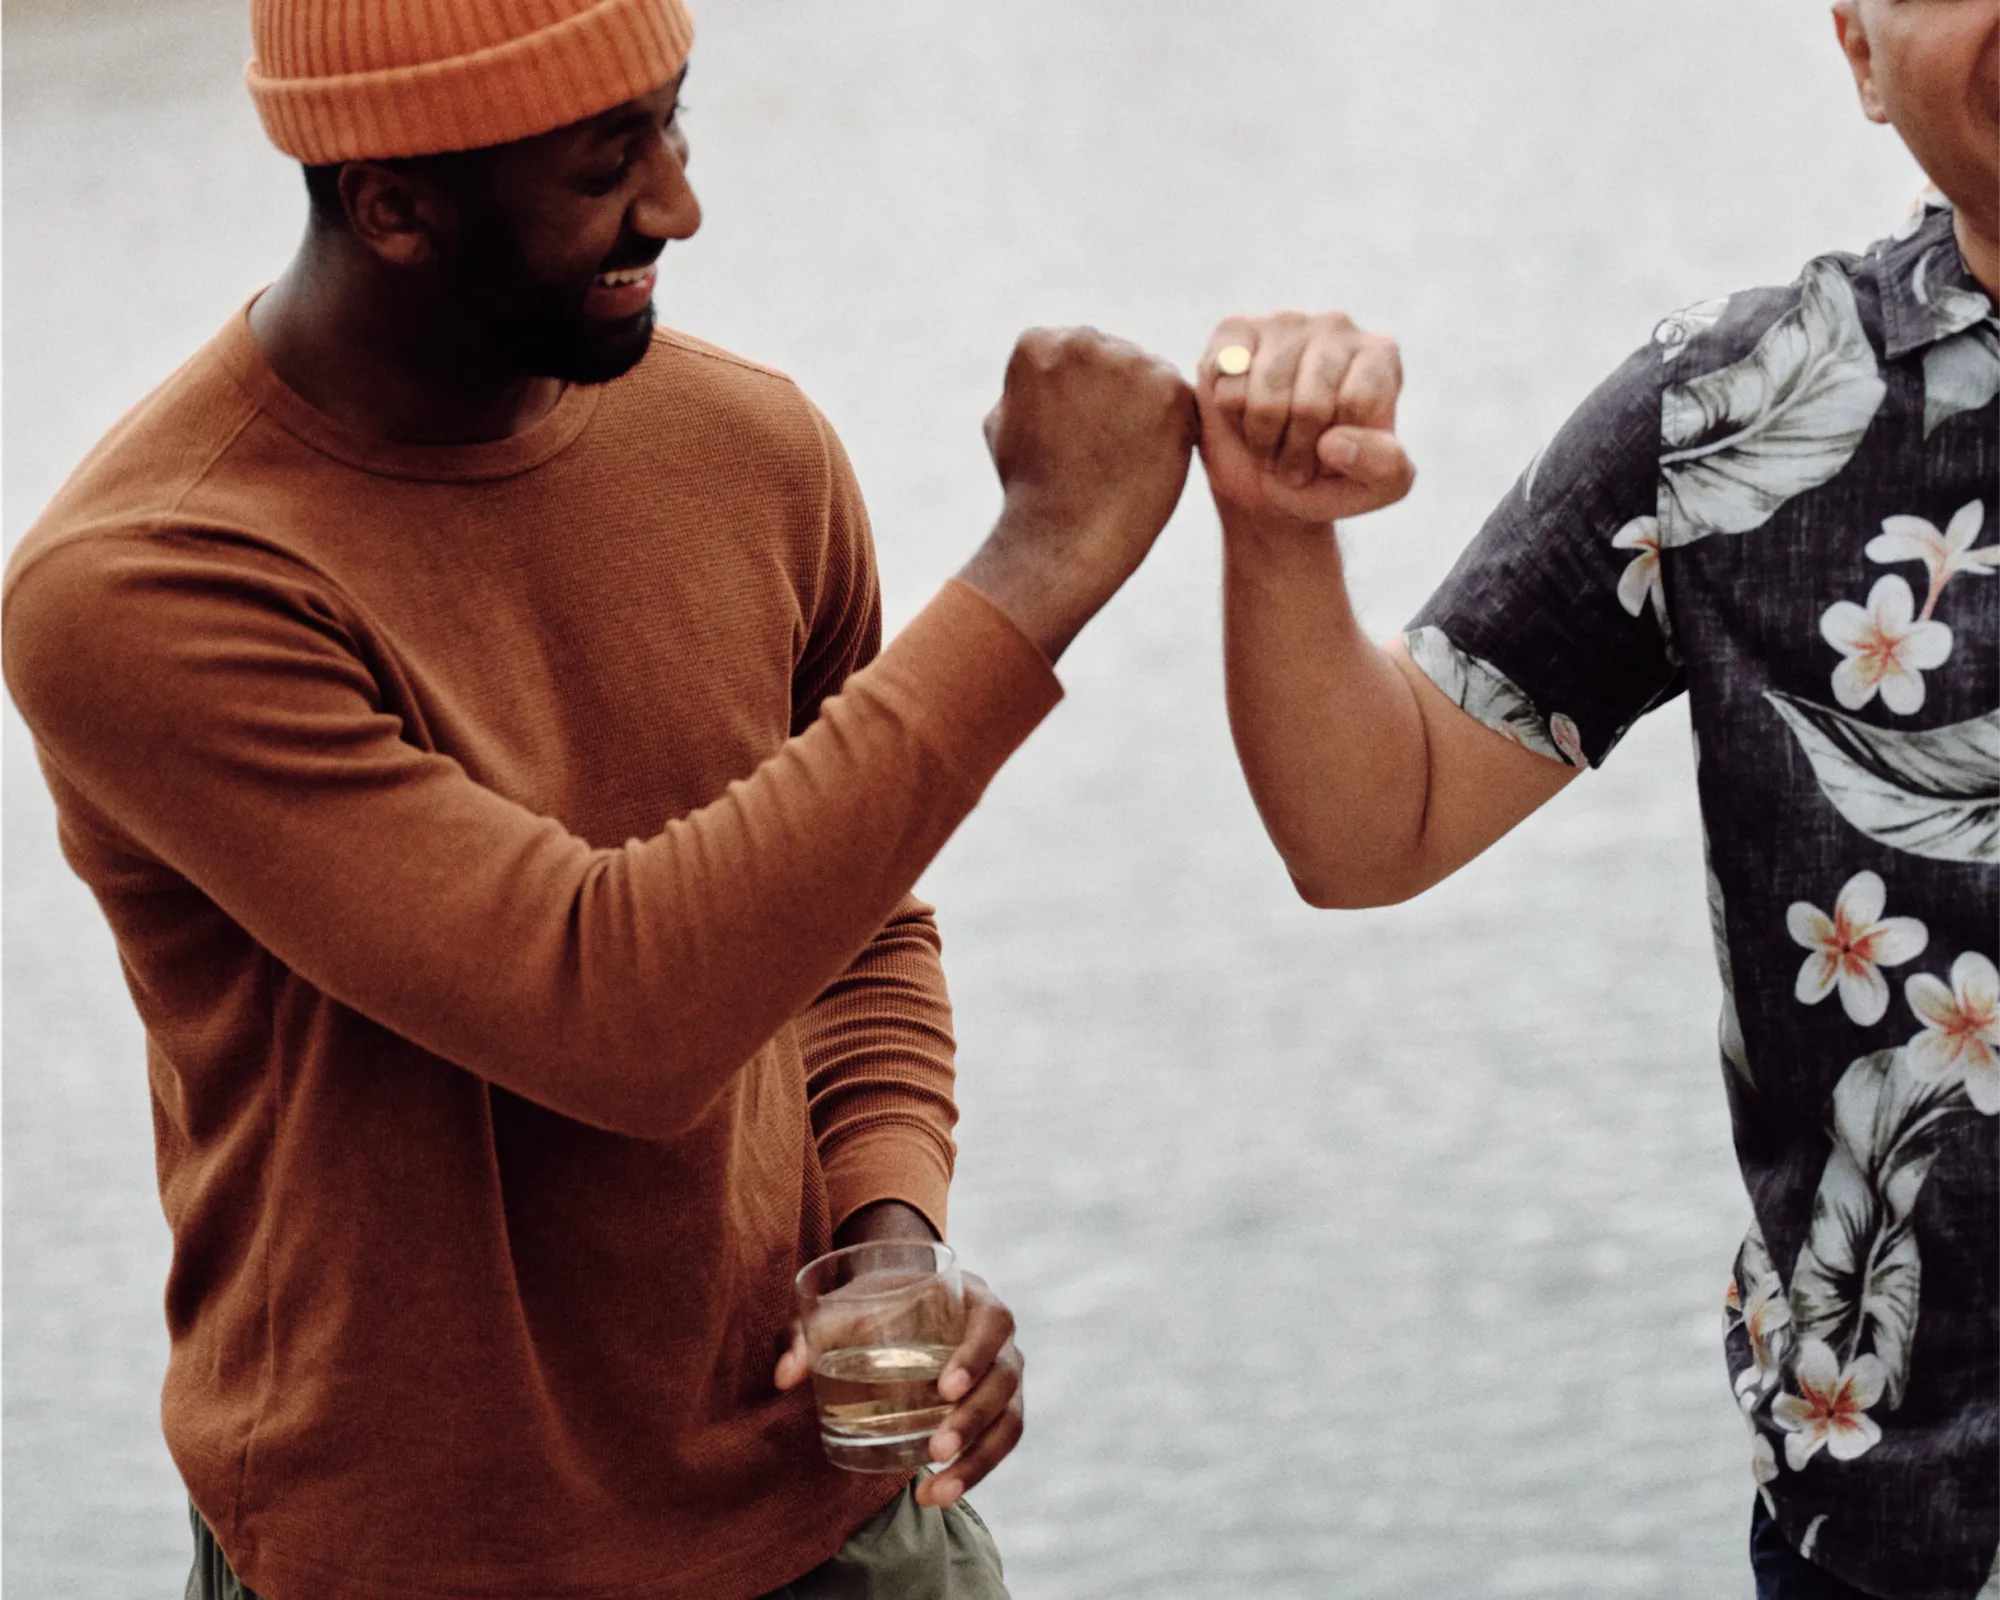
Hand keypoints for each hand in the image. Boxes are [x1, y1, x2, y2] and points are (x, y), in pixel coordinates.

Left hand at [775, 1215, 1025, 1508]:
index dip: (976, 1355)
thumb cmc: (870, 1303)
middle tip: (936, 1450)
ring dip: (978, 1459)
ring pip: (1008, 1420)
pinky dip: (976, 1472)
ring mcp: (1003, 1375)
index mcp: (973, 1298)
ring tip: (935, 1492)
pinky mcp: (997, 1409)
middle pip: (1004, 1379)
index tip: (944, 1389)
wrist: (895, 1305)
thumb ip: (805, 1333)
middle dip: (973, 1419)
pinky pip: (1000, 1443)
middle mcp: (998, 1338)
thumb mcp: (839, 1308)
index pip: (993, 1324)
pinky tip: (938, 1495)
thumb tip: (784, 1377)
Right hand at [958, 327, 1197, 662]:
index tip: (1073, 432)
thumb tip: (1049, 365)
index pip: (1074, 351)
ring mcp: (1128, 362)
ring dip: (1145, 407)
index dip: (1079, 395)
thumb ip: (1028, 382)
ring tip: (1122, 455)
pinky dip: (1173, 428)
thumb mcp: (1003, 421)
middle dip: (1115, 393)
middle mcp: (1082, 341)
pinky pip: (1180, 399)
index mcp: (1038, 344)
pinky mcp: (1170, 389)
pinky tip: (1147, 459)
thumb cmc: (1030, 489)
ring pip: (1149, 375)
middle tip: (1103, 447)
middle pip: (1115, 354)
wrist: (1064, 536)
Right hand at [1197, 310, 1414, 529]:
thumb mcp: (1378, 488)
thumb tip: (1332, 443)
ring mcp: (1282, 322)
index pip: (1356, 403)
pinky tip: (1242, 414)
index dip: (1336, 448)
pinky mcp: (1233, 330)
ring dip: (1261, 438)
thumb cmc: (1329, 478)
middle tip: (1293, 460)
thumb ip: (1385, 467)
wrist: (1266, 481)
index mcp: (1379, 356)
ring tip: (1270, 442)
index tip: (1331, 460)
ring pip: (1266, 396)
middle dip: (1295, 450)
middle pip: (1310, 403)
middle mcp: (1335, 326)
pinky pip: (1227, 384)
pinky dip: (1229, 416)